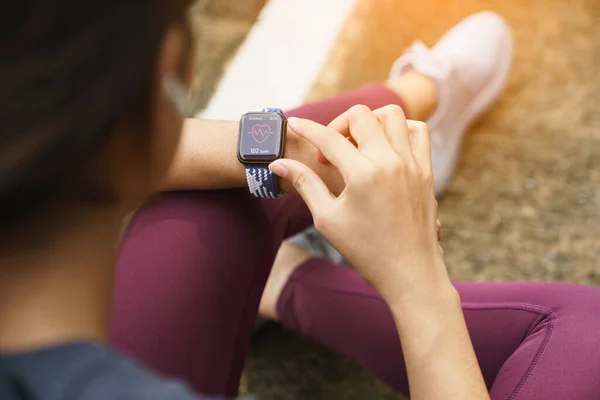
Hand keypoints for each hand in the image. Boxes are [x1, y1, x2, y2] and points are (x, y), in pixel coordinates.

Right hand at [270, 105, 448, 302]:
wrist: (410, 272)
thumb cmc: (365, 250)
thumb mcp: (327, 218)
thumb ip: (305, 184)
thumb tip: (278, 163)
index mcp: (363, 174)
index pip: (328, 137)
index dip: (306, 128)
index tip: (293, 123)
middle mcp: (390, 161)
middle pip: (360, 115)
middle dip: (337, 125)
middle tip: (330, 152)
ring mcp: (412, 163)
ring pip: (392, 115)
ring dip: (370, 121)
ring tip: (358, 145)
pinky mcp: (426, 170)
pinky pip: (418, 131)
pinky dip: (401, 129)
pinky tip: (386, 148)